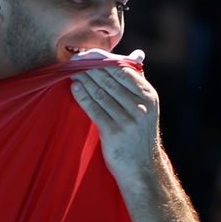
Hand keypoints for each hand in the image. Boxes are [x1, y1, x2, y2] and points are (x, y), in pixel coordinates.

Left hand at [69, 62, 161, 177]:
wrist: (142, 169)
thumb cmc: (140, 134)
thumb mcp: (146, 106)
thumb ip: (137, 82)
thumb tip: (137, 52)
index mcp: (149, 96)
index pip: (123, 70)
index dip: (103, 59)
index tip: (88, 54)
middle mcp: (140, 106)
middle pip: (109, 79)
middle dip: (89, 67)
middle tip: (74, 61)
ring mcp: (128, 120)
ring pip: (100, 92)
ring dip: (83, 79)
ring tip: (71, 72)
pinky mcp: (114, 133)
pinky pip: (93, 109)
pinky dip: (82, 96)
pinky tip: (74, 88)